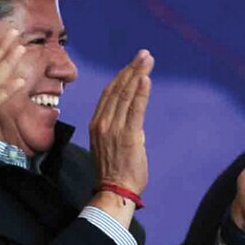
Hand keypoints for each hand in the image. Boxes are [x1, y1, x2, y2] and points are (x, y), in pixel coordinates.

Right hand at [89, 50, 153, 195]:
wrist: (115, 190)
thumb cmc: (116, 171)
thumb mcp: (110, 145)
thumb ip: (118, 128)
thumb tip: (132, 120)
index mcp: (97, 123)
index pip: (109, 94)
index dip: (121, 76)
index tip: (132, 64)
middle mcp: (102, 122)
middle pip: (117, 89)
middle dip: (131, 69)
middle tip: (144, 54)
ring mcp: (113, 128)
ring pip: (126, 95)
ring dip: (138, 74)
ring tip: (147, 60)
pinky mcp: (128, 135)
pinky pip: (135, 109)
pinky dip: (141, 93)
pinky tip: (145, 79)